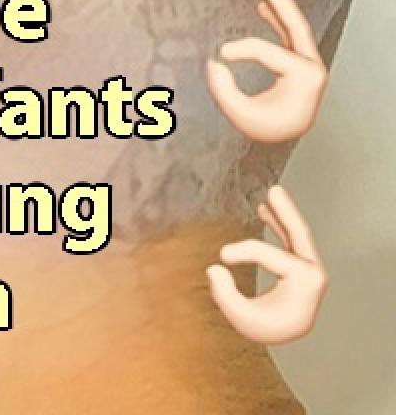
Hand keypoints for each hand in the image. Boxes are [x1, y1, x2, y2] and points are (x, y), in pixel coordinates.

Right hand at [206, 0, 326, 144]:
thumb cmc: (267, 127)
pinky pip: (291, 39)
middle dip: (285, 9)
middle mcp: (312, 70)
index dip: (240, 49)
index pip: (268, 52)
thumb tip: (216, 63)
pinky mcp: (301, 67)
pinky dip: (280, 24)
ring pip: (297, 32)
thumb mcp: (242, 115)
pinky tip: (266, 11)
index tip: (220, 55)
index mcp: (303, 78)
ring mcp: (309, 67)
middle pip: (298, 31)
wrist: (285, 138)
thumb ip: (225, 90)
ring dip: (282, 12)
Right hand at [207, 185, 326, 346]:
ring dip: (283, 213)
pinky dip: (280, 225)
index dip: (242, 250)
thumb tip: (215, 268)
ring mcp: (309, 270)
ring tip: (273, 193)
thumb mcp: (243, 319)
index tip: (222, 257)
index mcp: (303, 282)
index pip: (269, 254)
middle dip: (286, 211)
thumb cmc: (267, 329)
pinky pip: (292, 241)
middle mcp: (312, 273)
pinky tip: (266, 213)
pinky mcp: (302, 268)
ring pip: (297, 234)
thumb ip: (225, 295)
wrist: (286, 339)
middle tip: (275, 189)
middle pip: (299, 234)